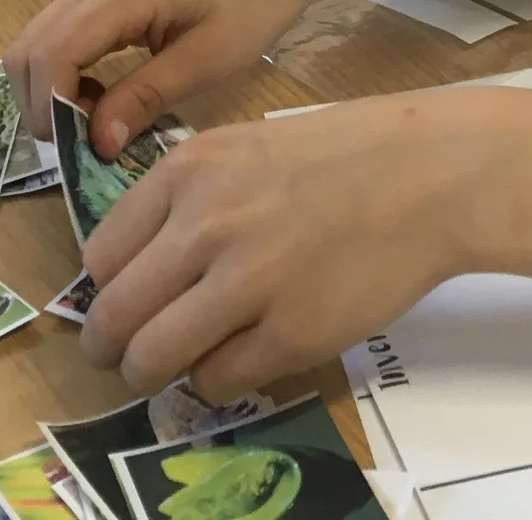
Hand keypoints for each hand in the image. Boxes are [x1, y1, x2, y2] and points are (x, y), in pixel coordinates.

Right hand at [3, 0, 328, 158]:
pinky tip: (103, 96)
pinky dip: (64, 71)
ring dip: (49, 89)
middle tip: (81, 144)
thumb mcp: (209, 60)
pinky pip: (59, 33)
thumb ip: (147, 98)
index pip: (52, 55)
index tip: (80, 149)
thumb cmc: (254, 2)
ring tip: (94, 124)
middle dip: (42, 104)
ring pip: (37, 40)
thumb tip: (96, 144)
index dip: (52, 109)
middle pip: (30, 48)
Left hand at [82, 91, 494, 401]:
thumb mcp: (243, 149)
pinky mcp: (290, 335)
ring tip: (169, 369)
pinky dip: (216, 381)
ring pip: (152, 358)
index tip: (124, 300)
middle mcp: (205, 226)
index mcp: (187, 171)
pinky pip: (217, 381)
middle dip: (110, 345)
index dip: (108, 287)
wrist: (429, 175)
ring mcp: (247, 283)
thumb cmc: (342, 157)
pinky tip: (238, 359)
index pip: (102, 256)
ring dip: (151, 373)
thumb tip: (138, 270)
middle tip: (123, 354)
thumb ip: (187, 199)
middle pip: (114, 314)